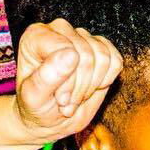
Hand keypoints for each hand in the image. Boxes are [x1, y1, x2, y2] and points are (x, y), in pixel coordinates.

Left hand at [14, 19, 121, 139]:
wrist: (49, 119)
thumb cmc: (36, 106)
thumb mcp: (34, 98)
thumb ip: (47, 77)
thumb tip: (71, 54)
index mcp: (36, 35)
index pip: (66, 49)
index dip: (68, 80)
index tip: (60, 99)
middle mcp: (60, 30)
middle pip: (86, 55)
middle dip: (80, 87)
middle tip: (67, 103)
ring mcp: (82, 37)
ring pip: (103, 57)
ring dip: (92, 85)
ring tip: (76, 97)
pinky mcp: (101, 48)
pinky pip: (115, 61)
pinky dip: (106, 81)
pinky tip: (90, 87)